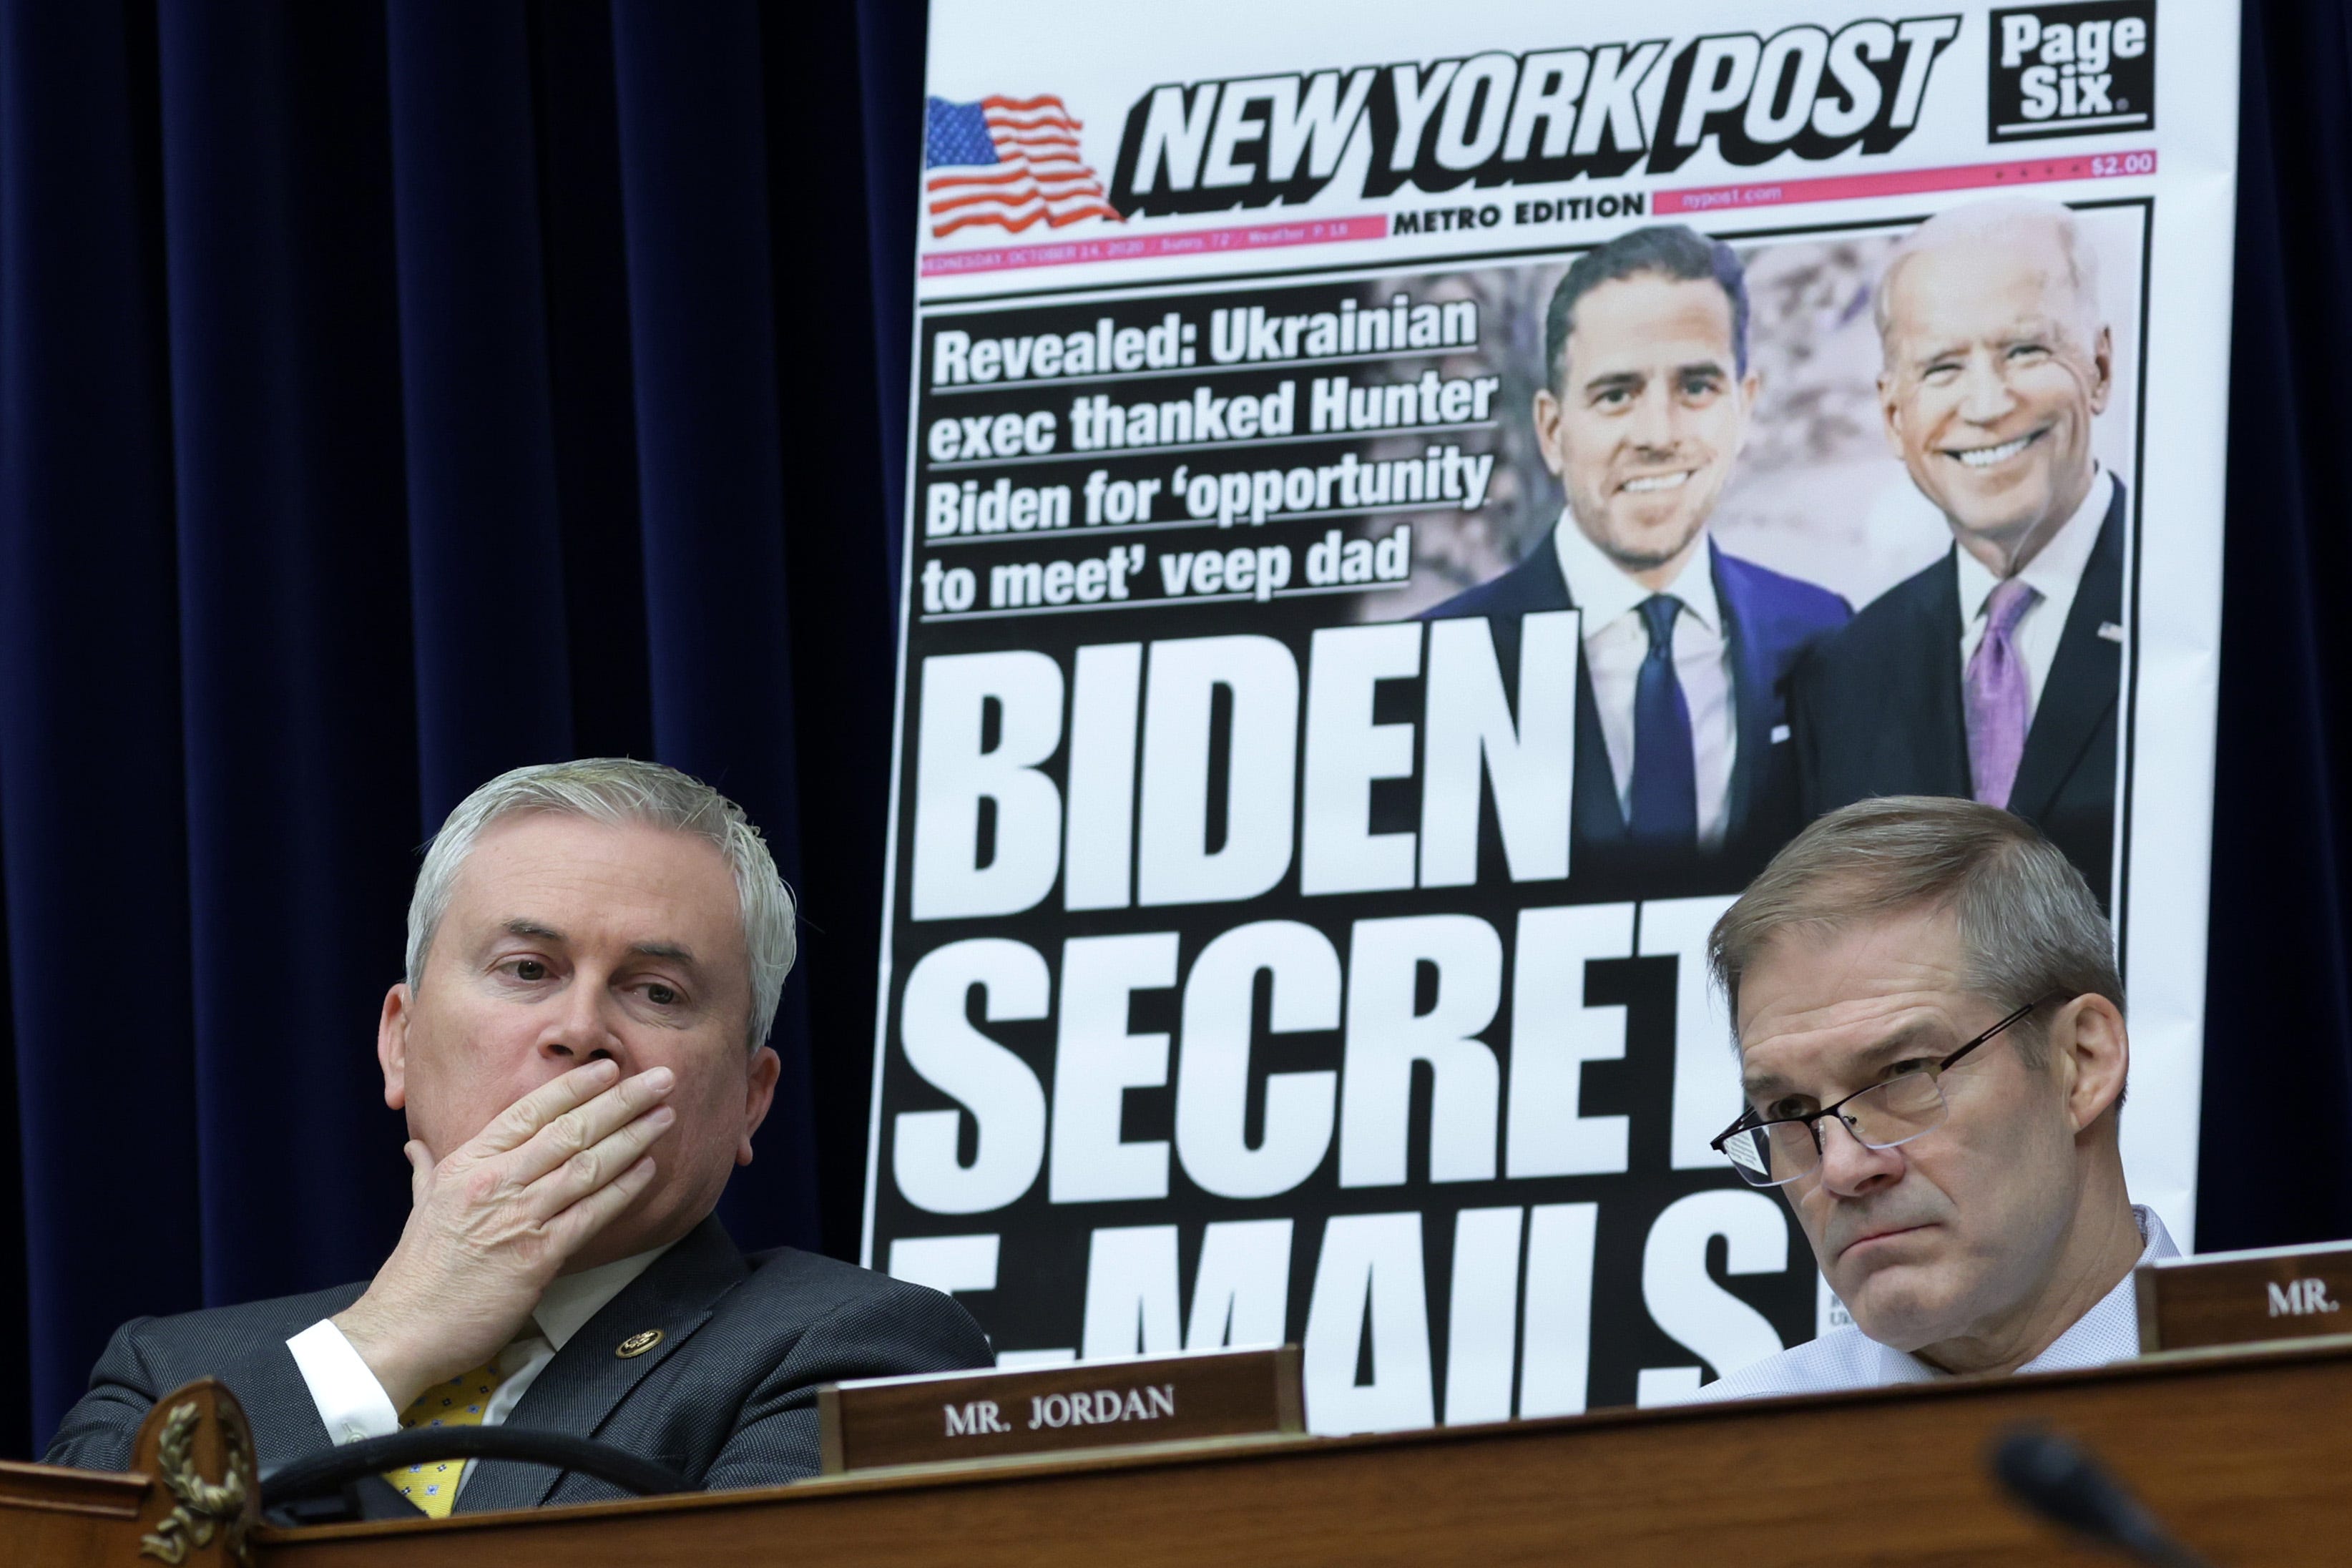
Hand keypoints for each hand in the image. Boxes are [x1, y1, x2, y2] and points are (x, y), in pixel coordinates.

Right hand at [332, 1060, 673, 1412]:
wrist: (403, 1329)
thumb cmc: (415, 1271)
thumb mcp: (419, 1207)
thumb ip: (426, 1170)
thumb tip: (416, 1146)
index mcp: (466, 1164)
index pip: (529, 1111)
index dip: (574, 1086)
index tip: (608, 1068)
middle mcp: (495, 1182)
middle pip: (569, 1130)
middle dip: (621, 1101)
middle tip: (660, 1079)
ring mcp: (518, 1218)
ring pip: (587, 1166)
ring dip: (632, 1138)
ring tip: (664, 1116)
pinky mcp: (537, 1257)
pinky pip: (591, 1214)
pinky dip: (623, 1189)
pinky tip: (647, 1170)